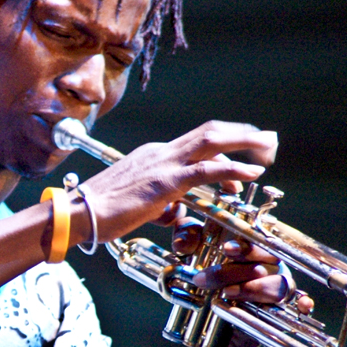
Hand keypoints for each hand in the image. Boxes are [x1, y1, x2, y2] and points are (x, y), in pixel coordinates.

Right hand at [77, 120, 277, 243]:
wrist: (79, 213)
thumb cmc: (100, 212)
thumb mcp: (138, 205)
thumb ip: (161, 205)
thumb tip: (175, 214)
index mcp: (152, 156)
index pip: (194, 144)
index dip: (223, 147)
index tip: (244, 158)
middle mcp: (160, 153)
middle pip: (209, 132)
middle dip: (241, 134)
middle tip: (267, 140)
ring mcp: (163, 164)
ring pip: (212, 141)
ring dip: (245, 143)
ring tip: (268, 150)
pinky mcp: (165, 182)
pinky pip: (207, 170)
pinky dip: (234, 169)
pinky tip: (252, 173)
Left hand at [173, 218, 313, 313]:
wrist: (209, 324)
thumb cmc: (205, 279)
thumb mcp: (191, 256)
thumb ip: (186, 241)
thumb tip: (181, 243)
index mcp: (249, 246)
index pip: (254, 239)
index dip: (244, 245)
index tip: (227, 249)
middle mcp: (267, 263)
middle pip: (264, 261)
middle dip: (236, 270)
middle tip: (206, 279)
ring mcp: (276, 284)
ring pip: (277, 283)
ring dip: (253, 288)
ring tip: (227, 293)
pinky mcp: (279, 307)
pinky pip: (301, 302)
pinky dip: (304, 302)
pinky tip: (303, 306)